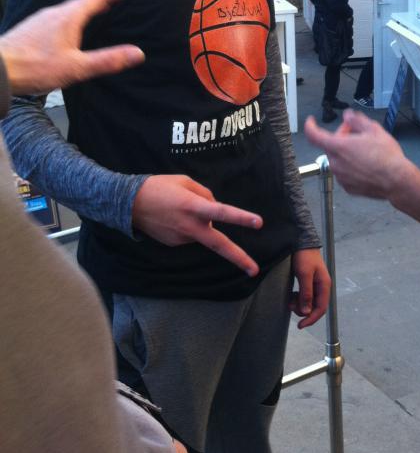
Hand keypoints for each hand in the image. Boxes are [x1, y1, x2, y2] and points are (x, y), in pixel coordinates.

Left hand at [0, 0, 143, 94]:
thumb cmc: (34, 67)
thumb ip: (106, 60)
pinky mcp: (33, 29)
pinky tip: (70, 23)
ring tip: (99, 4)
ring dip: (88, 3)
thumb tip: (138, 53)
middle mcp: (55, 14)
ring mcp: (42, 20)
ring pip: (71, 7)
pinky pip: (59, 16)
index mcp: (69, 18)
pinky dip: (74, 13)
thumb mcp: (75, 67)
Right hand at [132, 174, 261, 275]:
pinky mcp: (174, 244)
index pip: (222, 212)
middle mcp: (190, 226)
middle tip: (254, 270)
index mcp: (194, 206)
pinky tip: (172, 218)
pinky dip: (187, 227)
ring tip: (178, 209)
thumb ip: (206, 194)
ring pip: (201, 232)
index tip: (258, 223)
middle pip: (219, 244)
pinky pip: (189, 234)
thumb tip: (216, 208)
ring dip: (198, 223)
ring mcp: (182, 238)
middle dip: (239, 258)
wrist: (128, 204)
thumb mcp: (185, 182)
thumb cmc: (159, 187)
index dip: (241, 217)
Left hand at [290, 248, 330, 328]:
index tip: (300, 325)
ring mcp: (316, 284)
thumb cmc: (304, 256)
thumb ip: (306, 293)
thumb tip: (306, 311)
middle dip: (303, 310)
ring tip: (290, 299)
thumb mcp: (304, 275)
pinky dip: (298, 299)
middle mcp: (322, 286)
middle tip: (290, 305)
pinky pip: (305, 296)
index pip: (321, 308)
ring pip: (309, 302)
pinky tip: (292, 295)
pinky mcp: (309, 282)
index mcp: (324, 285)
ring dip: (299, 305)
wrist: (301, 241)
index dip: (311, 319)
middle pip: (315, 307)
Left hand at [303, 109, 412, 199]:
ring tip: (366, 151)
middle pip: (331, 146)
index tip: (311, 122)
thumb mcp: (373, 130)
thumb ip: (356, 120)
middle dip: (342, 137)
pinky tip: (367, 164)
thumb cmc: (387, 157)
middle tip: (357, 134)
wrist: (397, 181)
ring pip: (338, 160)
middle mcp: (336, 163)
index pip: (314, 135)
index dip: (310, 126)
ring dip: (347, 153)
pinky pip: (345, 173)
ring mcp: (341, 177)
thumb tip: (348, 116)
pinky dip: (351, 167)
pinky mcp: (348, 187)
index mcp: (338, 147)